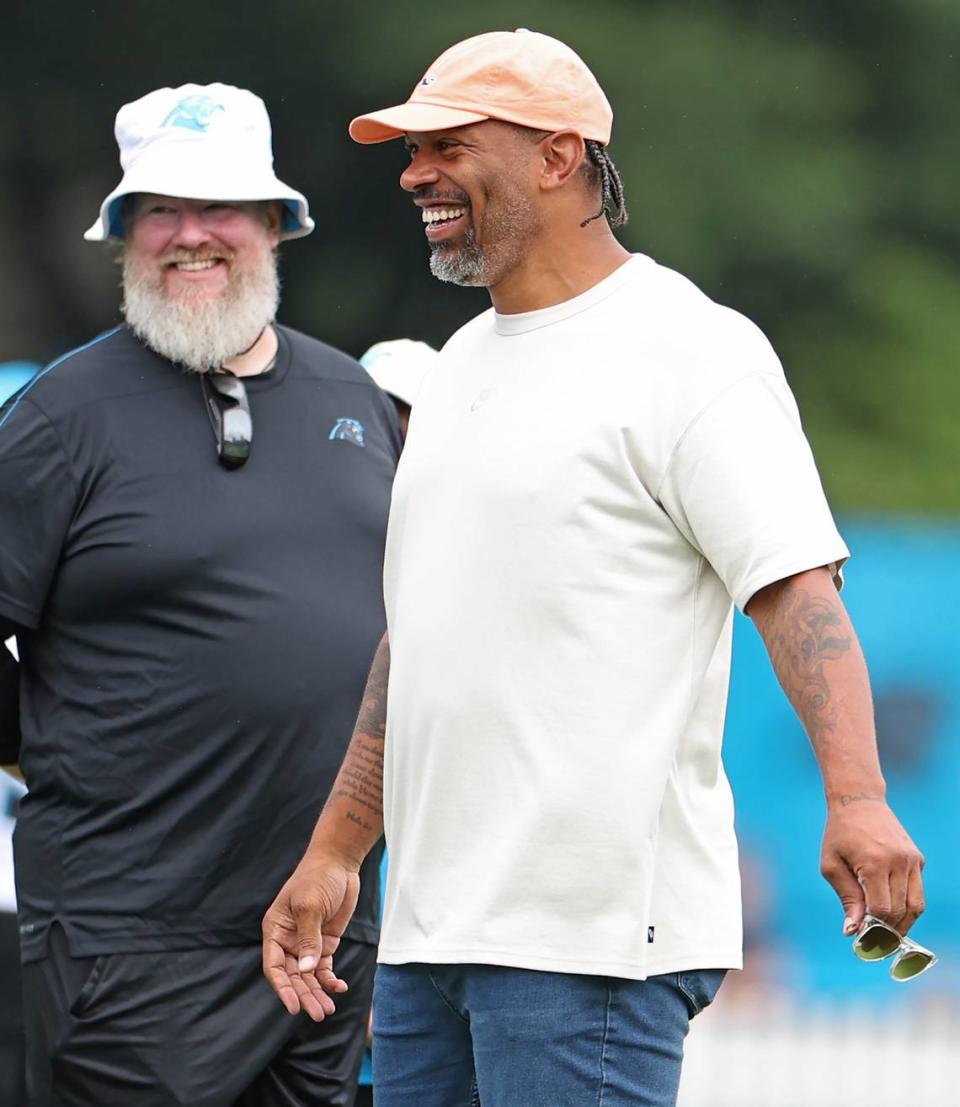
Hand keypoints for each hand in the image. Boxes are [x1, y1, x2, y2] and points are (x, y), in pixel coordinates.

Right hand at [262, 851, 360, 1020]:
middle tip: (318, 1014)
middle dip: (304, 995)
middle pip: (292, 976)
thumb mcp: (309, 905)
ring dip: (317, 993)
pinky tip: (339, 988)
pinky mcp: (324, 942)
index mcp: (275, 930)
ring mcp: (306, 943)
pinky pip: (324, 967)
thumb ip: (308, 938)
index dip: (282, 988)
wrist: (339, 863)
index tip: (294, 1007)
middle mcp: (288, 940)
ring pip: (308, 976)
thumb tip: (306, 970)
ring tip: (327, 1010)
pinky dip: (330, 979)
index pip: (273, 967)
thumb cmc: (317, 878)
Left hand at [820, 797, 924, 937]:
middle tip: (873, 941)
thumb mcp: (831, 865)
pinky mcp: (918, 859)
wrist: (859, 801)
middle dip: (887, 931)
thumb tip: (852, 931)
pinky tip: (892, 912)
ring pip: (916, 906)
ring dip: (903, 924)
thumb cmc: (839, 834)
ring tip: (885, 932)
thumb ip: (846, 898)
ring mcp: (912, 860)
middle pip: (901, 911)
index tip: (862, 938)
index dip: (873, 928)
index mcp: (875, 862)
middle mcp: (899, 861)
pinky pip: (917, 892)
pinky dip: (908, 907)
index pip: (882, 909)